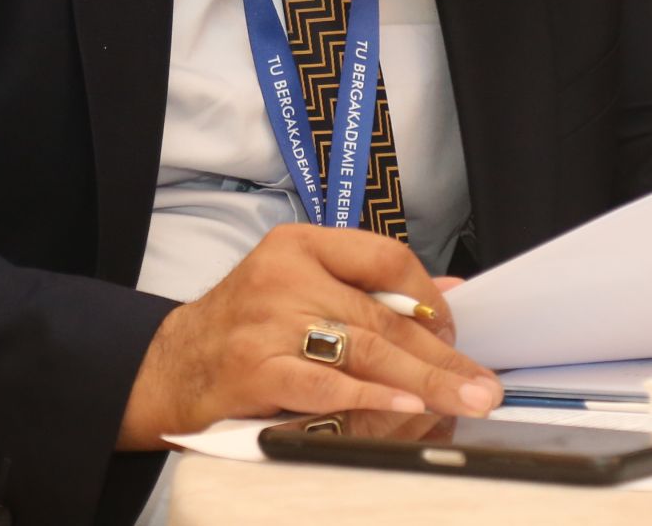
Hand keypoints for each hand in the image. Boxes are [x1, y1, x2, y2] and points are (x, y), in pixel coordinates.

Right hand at [115, 226, 498, 448]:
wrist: (168, 366)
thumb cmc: (242, 326)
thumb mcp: (298, 286)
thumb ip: (366, 287)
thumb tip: (447, 295)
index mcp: (299, 245)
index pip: (383, 256)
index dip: (428, 296)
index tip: (455, 332)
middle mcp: (284, 277)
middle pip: (381, 315)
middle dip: (440, 355)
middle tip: (483, 385)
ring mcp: (267, 323)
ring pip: (362, 349)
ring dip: (421, 380)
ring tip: (461, 399)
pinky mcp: (256, 370)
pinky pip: (323, 385)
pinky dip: (367, 397)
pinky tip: (402, 406)